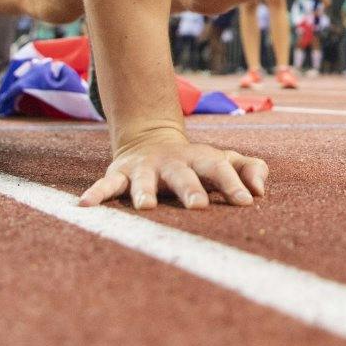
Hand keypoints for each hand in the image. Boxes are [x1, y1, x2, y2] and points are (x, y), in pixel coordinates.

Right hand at [80, 126, 269, 209]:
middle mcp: (172, 162)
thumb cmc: (197, 163)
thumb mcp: (224, 161)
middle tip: (198, 206)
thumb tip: (261, 190)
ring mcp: (144, 168)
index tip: (247, 203)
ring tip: (145, 206)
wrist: (150, 139)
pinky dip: (96, 193)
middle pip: (183, 174)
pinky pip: (106, 184)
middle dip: (190, 189)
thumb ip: (249, 169)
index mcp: (201, 159)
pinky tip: (85, 206)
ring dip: (144, 191)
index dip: (234, 183)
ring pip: (144, 180)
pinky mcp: (119, 175)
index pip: (220, 169)